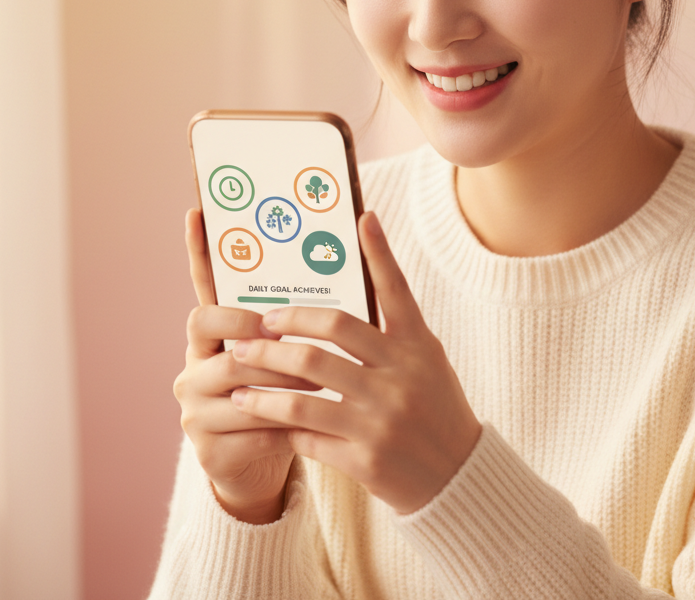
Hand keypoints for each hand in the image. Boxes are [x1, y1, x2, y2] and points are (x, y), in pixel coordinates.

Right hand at [173, 209, 318, 522]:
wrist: (262, 464)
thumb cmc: (285, 398)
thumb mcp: (286, 357)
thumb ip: (296, 321)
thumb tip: (333, 264)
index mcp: (213, 335)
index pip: (202, 287)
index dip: (198, 252)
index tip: (196, 213)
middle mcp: (194, 364)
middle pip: (214, 329)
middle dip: (258, 330)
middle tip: (291, 333)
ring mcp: (195, 406)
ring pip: (239, 381)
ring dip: (285, 380)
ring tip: (324, 380)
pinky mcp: (208, 447)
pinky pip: (251, 427)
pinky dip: (287, 423)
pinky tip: (314, 425)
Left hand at [229, 212, 481, 514]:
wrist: (457, 476)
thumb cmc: (435, 408)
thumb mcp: (426, 361)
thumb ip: (391, 332)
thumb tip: (351, 291)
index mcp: (417, 346)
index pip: (395, 290)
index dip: (380, 252)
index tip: (362, 218)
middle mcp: (400, 376)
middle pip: (327, 338)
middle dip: (279, 332)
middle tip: (251, 330)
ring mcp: (381, 419)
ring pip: (303, 391)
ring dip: (262, 382)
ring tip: (237, 374)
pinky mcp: (365, 459)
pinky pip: (307, 436)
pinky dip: (280, 425)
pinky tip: (261, 415)